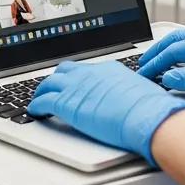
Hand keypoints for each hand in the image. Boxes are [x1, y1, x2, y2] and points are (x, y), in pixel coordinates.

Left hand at [27, 59, 184, 165]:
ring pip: (49, 82)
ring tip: (38, 99)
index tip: (74, 84)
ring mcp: (77, 87)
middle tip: (53, 89)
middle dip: (56, 79)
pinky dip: (36, 105)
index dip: (76, 78)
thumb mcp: (140, 93)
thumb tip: (133, 102)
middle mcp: (90, 74)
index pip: (85, 69)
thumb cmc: (150, 108)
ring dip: (42, 91)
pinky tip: (35, 112)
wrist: (147, 115)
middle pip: (64, 70)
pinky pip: (44, 101)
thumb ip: (129, 94)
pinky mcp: (68, 104)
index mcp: (108, 69)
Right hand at [137, 28, 184, 100]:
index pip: (174, 50)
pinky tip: (184, 65)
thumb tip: (168, 79)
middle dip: (158, 51)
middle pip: (177, 40)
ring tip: (158, 62)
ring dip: (171, 52)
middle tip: (143, 63)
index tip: (142, 73)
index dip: (155, 62)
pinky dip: (184, 55)